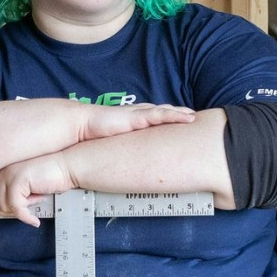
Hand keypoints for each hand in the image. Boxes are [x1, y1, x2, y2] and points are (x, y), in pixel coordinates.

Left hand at [0, 153, 75, 227]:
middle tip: (23, 212)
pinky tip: (35, 220)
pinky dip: (26, 218)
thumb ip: (11, 192)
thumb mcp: (25, 185)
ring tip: (35, 202)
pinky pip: (16, 208)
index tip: (12, 212)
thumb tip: (1, 210)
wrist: (67, 167)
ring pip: (4, 206)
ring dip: (21, 211)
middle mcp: (2, 170)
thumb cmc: (50, 176)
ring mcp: (9, 174)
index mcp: (1, 170)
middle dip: (7, 212)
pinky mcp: (18, 180)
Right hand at [77, 102, 194, 143]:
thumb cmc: (93, 135)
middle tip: (190, 117)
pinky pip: (162, 115)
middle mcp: (136, 115)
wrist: (82, 126)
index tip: (176, 121)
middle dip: (176, 113)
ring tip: (193, 117)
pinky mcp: (138, 117)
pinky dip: (176, 115)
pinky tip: (188, 118)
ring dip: (180, 113)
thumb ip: (118, 150)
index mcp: (130, 121)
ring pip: (165, 112)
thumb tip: (119, 165)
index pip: (151, 117)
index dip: (164, 118)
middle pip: (160, 112)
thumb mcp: (111, 144)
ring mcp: (138, 115)